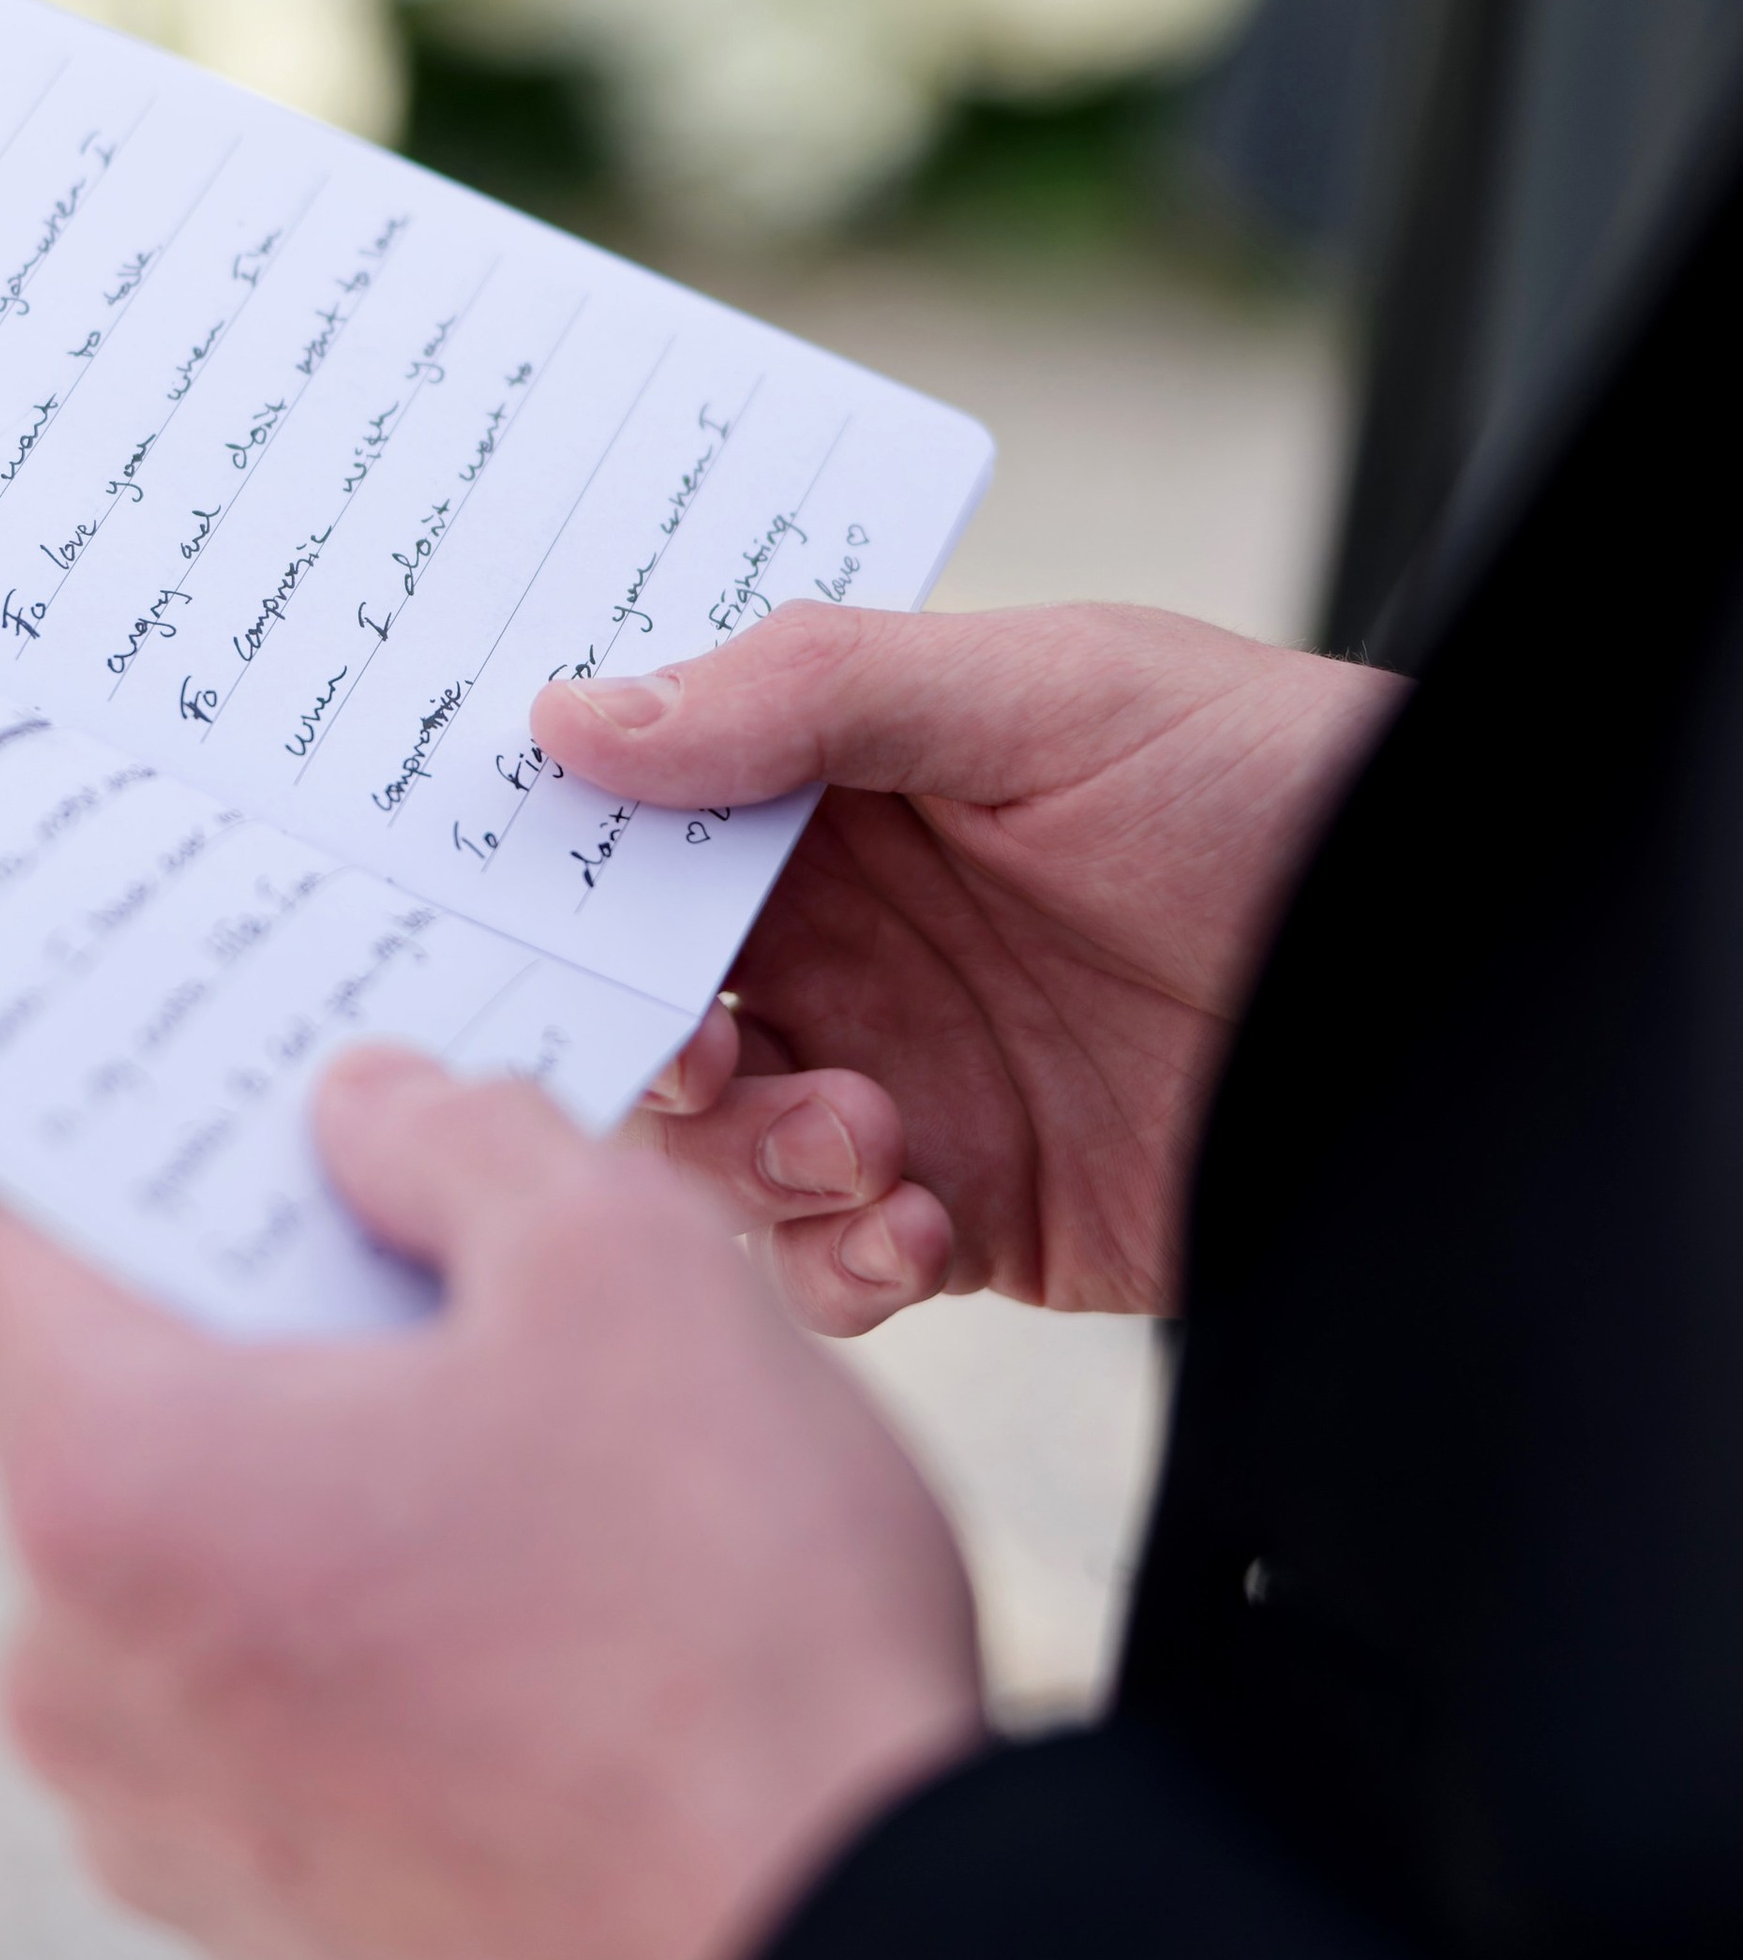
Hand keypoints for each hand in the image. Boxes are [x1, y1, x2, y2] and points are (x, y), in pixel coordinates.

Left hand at [0, 1049, 982, 1959]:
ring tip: (544, 1444)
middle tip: (442, 1233)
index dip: (104, 1121)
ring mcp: (166, 1832)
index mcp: (108, 1484)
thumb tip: (367, 1112)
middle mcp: (77, 1676)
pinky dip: (375, 1629)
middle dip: (267, 1295)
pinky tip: (560, 1618)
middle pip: (117, 1394)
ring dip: (340, 1471)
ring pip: (211, 1555)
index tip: (221, 1077)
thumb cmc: (721, 1617)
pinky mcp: (277, 1940)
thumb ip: (460, 1137)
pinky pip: (278, 1710)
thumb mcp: (626, 1263)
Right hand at [535, 601, 1400, 1331]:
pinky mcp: (968, 1212)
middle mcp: (848, 939)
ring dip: (751, 1158)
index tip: (502, 897)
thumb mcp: (1046, 694)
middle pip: (656, 1003)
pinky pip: (828, 1266)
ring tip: (857, 1134)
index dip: (565, 861)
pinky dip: (837, 1262)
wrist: (1458, 971)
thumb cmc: (1270, 783)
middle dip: (646, 1037)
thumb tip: (570, 712)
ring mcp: (899, 1078)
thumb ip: (809, 695)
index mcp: (842, 790)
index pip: (647, 824)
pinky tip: (913, 1223)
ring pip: (717, 1151)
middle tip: (696, 1044)